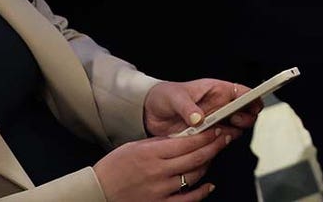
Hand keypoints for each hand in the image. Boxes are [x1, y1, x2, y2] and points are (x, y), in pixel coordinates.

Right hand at [93, 129, 229, 201]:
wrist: (98, 192)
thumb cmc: (113, 168)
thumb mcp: (135, 147)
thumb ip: (160, 142)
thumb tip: (183, 137)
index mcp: (151, 153)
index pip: (187, 142)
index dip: (206, 135)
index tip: (216, 129)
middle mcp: (159, 171)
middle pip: (196, 157)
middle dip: (214, 146)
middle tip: (224, 138)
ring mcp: (161, 190)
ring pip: (194, 176)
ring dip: (208, 164)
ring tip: (214, 155)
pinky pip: (188, 199)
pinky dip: (202, 192)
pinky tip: (209, 185)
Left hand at [143, 79, 261, 137]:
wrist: (149, 113)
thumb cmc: (164, 96)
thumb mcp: (174, 97)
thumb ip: (187, 107)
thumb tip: (198, 117)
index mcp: (216, 90)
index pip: (242, 92)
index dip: (252, 98)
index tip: (255, 105)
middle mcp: (219, 105)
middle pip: (244, 112)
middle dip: (245, 117)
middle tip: (235, 121)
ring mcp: (214, 121)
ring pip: (235, 127)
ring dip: (234, 131)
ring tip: (222, 132)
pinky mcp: (206, 135)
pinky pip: (220, 140)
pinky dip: (221, 142)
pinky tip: (214, 142)